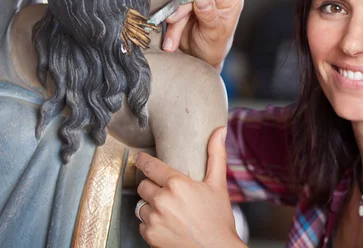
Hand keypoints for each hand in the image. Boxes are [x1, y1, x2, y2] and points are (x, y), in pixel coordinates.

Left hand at [135, 128, 244, 247]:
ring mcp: (154, 219)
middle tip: (165, 192)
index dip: (143, 160)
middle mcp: (162, 200)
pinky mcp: (149, 235)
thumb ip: (216, 155)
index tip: (139, 158)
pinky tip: (167, 224)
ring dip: (151, 206)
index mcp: (177, 184)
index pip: (151, 166)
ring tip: (168, 211)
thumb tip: (220, 131)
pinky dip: (151, 223)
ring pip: (141, 205)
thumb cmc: (218, 220)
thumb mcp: (218, 185)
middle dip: (152, 186)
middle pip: (143, 185)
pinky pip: (142, 223)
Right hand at [162, 0, 243, 71]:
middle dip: (183, 7)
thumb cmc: (215, 47)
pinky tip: (171, 40)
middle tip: (173, 20)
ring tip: (172, 40)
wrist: (201, 59)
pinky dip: (171, 25)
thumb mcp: (215, 33)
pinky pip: (174, 9)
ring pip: (182, 0)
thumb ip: (210, 16)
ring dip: (174, 20)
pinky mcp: (185, 6)